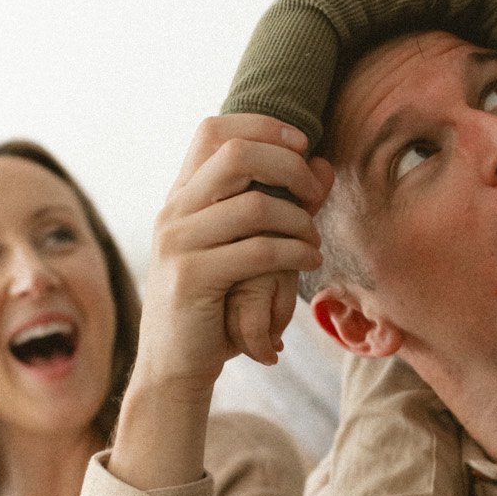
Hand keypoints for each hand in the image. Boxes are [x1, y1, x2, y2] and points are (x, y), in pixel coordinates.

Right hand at [132, 116, 330, 393]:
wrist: (173, 368)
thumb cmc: (215, 307)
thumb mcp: (242, 249)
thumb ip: (276, 207)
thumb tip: (323, 163)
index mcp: (181, 197)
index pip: (214, 130)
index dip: (264, 126)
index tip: (303, 144)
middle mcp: (174, 212)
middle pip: (237, 154)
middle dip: (290, 166)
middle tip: (314, 194)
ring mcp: (178, 244)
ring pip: (256, 205)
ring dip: (300, 220)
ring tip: (313, 242)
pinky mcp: (192, 278)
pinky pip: (260, 251)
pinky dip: (296, 253)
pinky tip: (309, 261)